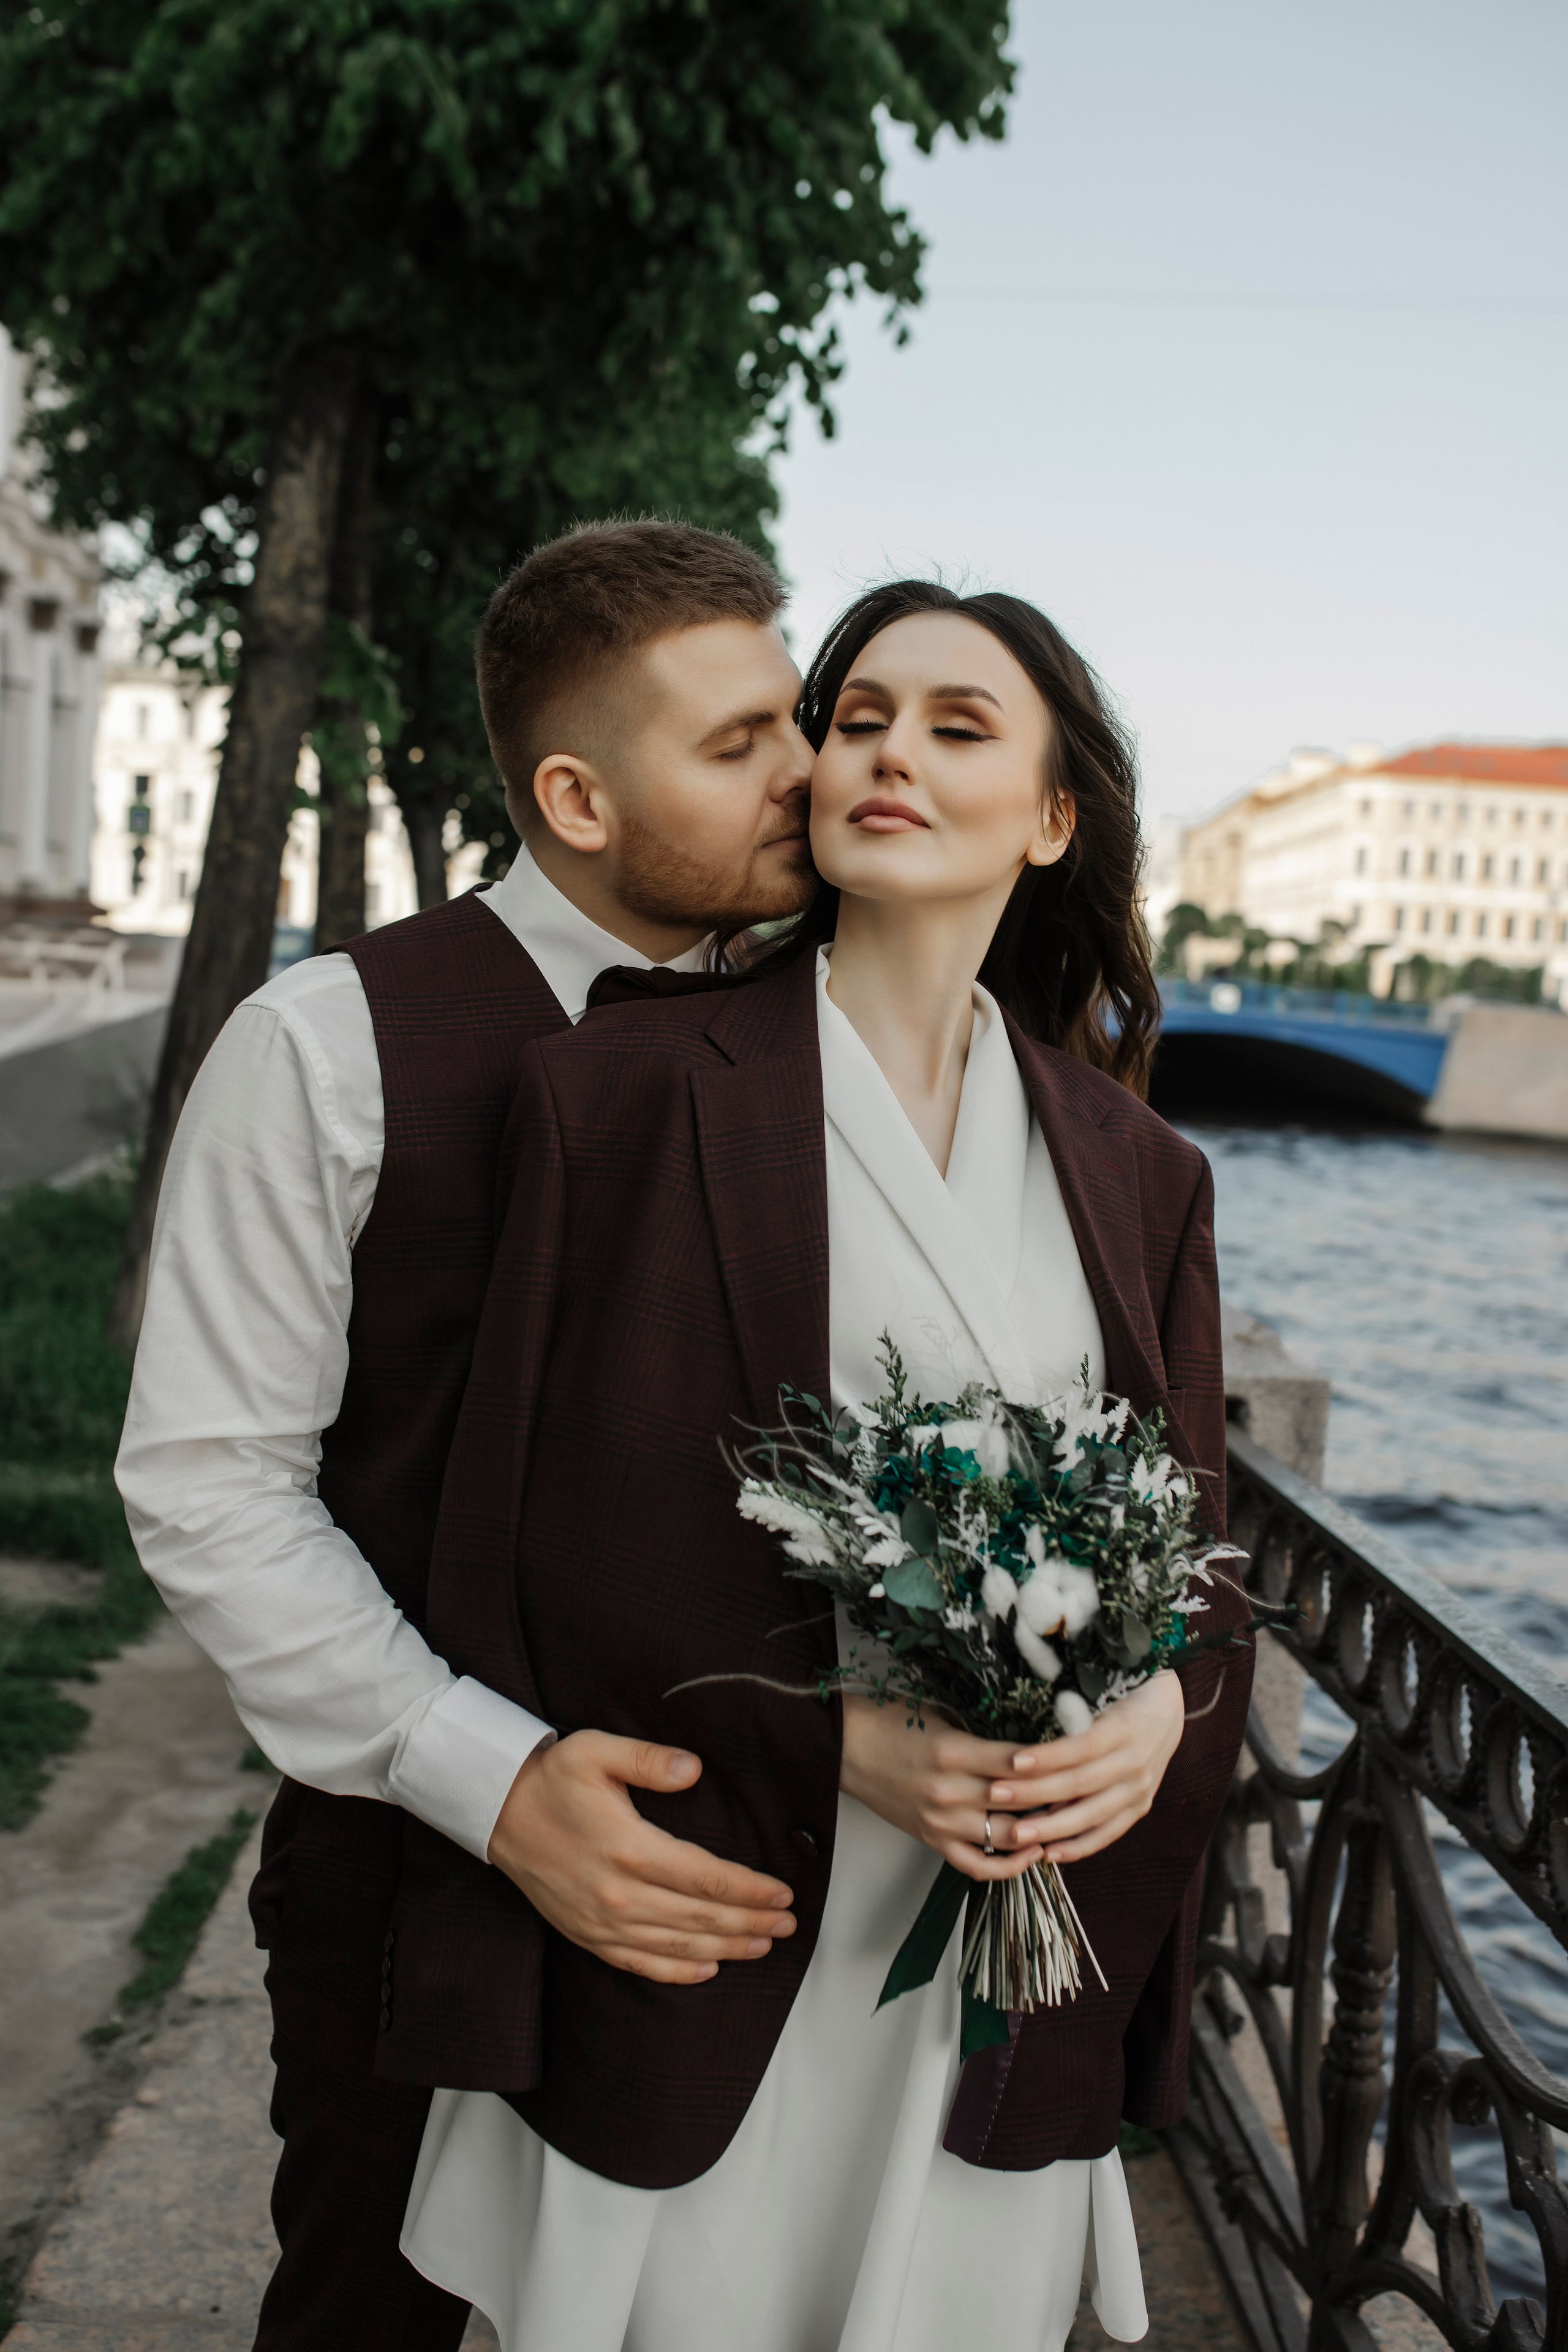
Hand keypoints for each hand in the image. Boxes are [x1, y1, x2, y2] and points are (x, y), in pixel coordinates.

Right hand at [487, 1731, 795, 1984]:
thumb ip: (648, 1759)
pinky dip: (677, 1970)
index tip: (783, 1893)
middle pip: (700, 1916)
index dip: (749, 1889)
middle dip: (750, 1922)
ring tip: (763, 1945)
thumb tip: (693, 1769)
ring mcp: (602, 1921)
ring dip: (726, 1948)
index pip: (705, 1876)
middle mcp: (618, 1893)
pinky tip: (707, 1970)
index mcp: (629, 1848)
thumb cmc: (552, 1779)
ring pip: (677, 1944)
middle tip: (789, 1924)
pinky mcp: (587, 1935)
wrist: (498, 1813)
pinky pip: (639, 1963)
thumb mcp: (597, 1751)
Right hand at [838, 1673, 1185, 1880]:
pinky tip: (1031, 1854)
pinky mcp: (932, 1840)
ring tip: (1069, 1820)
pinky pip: (977, 1865)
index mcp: (953, 1751)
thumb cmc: (892, 1720)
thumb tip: (1036, 1737)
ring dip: (1041, 1832)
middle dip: (1059, 1799)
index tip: (1085, 1755)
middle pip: (1020, 1804)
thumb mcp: (942, 1714)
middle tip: (1091, 1789)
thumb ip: (985, 1730)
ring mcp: (941, 1822)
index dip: (1056, 1763)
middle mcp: (950, 1791)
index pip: (1020, 1763)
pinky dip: (1008, 1866)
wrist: (845, 1747)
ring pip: (1006, 1837)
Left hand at [985, 1672, 1186, 1864]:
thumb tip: (1024, 1729)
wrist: (1166, 1712)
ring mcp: (1140, 1789)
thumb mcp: (1100, 1694)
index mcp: (1124, 1727)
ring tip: (1016, 1834)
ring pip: (1092, 1815)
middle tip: (996, 1796)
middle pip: (1080, 1783)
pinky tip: (1049, 1854)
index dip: (1047, 1756)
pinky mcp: (1140, 1808)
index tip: (1011, 1762)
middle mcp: (1135, 1762)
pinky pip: (1107, 1833)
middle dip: (1034, 1793)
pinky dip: (1078, 1847)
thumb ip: (1070, 1712)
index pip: (1081, 1746)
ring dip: (1051, 1827)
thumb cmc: (1120, 1695)